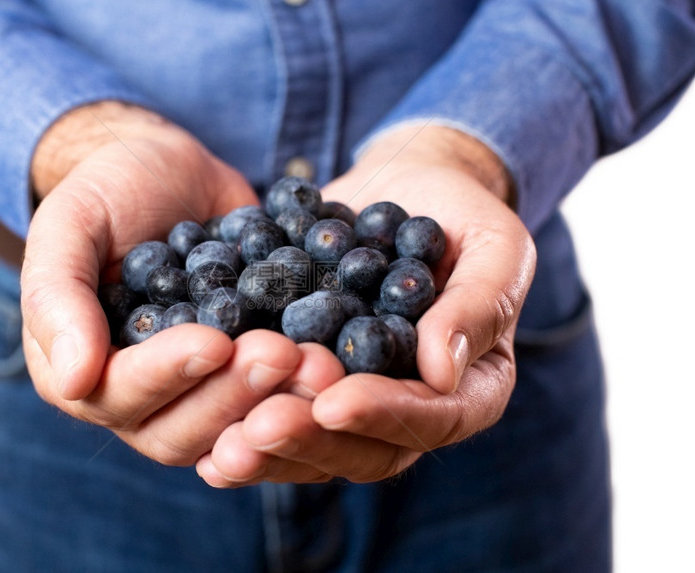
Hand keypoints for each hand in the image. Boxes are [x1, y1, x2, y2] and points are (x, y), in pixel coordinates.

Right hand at [20, 102, 333, 464]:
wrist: (169, 172)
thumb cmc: (107, 192)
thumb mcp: (69, 225)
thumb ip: (57, 296)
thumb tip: (70, 381)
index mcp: (81, 371)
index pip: (118, 396)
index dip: (166, 375)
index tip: (214, 342)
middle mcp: (138, 399)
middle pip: (181, 430)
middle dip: (233, 395)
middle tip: (284, 354)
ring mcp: (196, 394)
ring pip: (233, 428)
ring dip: (276, 403)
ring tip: (321, 364)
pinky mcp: (243, 377)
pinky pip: (272, 401)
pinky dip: (305, 390)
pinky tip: (343, 365)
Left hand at [197, 125, 536, 485]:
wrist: (404, 190)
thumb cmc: (462, 215)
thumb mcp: (493, 245)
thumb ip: (480, 304)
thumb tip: (443, 371)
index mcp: (467, 388)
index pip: (433, 419)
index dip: (384, 416)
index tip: (333, 403)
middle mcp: (407, 407)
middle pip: (364, 449)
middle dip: (310, 441)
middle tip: (259, 428)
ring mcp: (352, 398)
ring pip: (312, 444)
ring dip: (266, 445)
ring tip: (222, 441)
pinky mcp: (305, 380)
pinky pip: (274, 410)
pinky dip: (238, 421)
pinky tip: (201, 434)